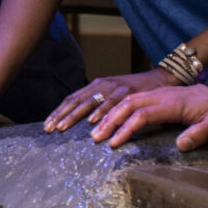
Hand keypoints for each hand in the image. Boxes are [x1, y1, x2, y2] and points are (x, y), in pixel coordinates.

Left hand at [44, 69, 171, 133]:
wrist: (160, 78)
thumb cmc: (135, 89)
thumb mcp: (113, 94)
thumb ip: (98, 103)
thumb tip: (81, 119)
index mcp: (96, 86)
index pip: (71, 99)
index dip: (58, 112)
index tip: (47, 125)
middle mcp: (102, 85)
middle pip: (76, 101)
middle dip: (61, 116)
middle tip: (50, 130)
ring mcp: (114, 87)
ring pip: (89, 103)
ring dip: (74, 117)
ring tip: (63, 128)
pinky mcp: (127, 92)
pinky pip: (111, 103)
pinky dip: (101, 112)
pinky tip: (92, 122)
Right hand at [89, 84, 207, 149]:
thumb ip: (202, 133)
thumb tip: (181, 145)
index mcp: (173, 104)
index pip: (143, 115)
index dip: (126, 129)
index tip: (113, 143)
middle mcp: (161, 96)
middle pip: (128, 105)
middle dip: (110, 121)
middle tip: (95, 137)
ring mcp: (158, 95)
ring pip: (127, 101)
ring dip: (110, 114)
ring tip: (96, 130)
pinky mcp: (158, 97)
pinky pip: (131, 100)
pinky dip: (116, 109)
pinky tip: (110, 118)